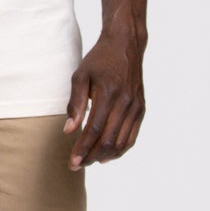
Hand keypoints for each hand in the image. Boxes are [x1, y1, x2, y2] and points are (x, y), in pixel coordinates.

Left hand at [64, 31, 145, 169]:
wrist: (125, 45)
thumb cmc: (99, 60)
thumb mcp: (80, 76)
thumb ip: (75, 103)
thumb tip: (69, 130)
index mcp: (109, 94)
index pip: (95, 130)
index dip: (83, 148)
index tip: (72, 161)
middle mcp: (125, 103)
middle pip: (109, 140)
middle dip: (91, 156)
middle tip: (77, 165)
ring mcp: (136, 107)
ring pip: (122, 142)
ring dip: (105, 155)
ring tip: (89, 161)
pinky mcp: (141, 109)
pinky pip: (132, 136)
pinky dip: (120, 149)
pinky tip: (107, 155)